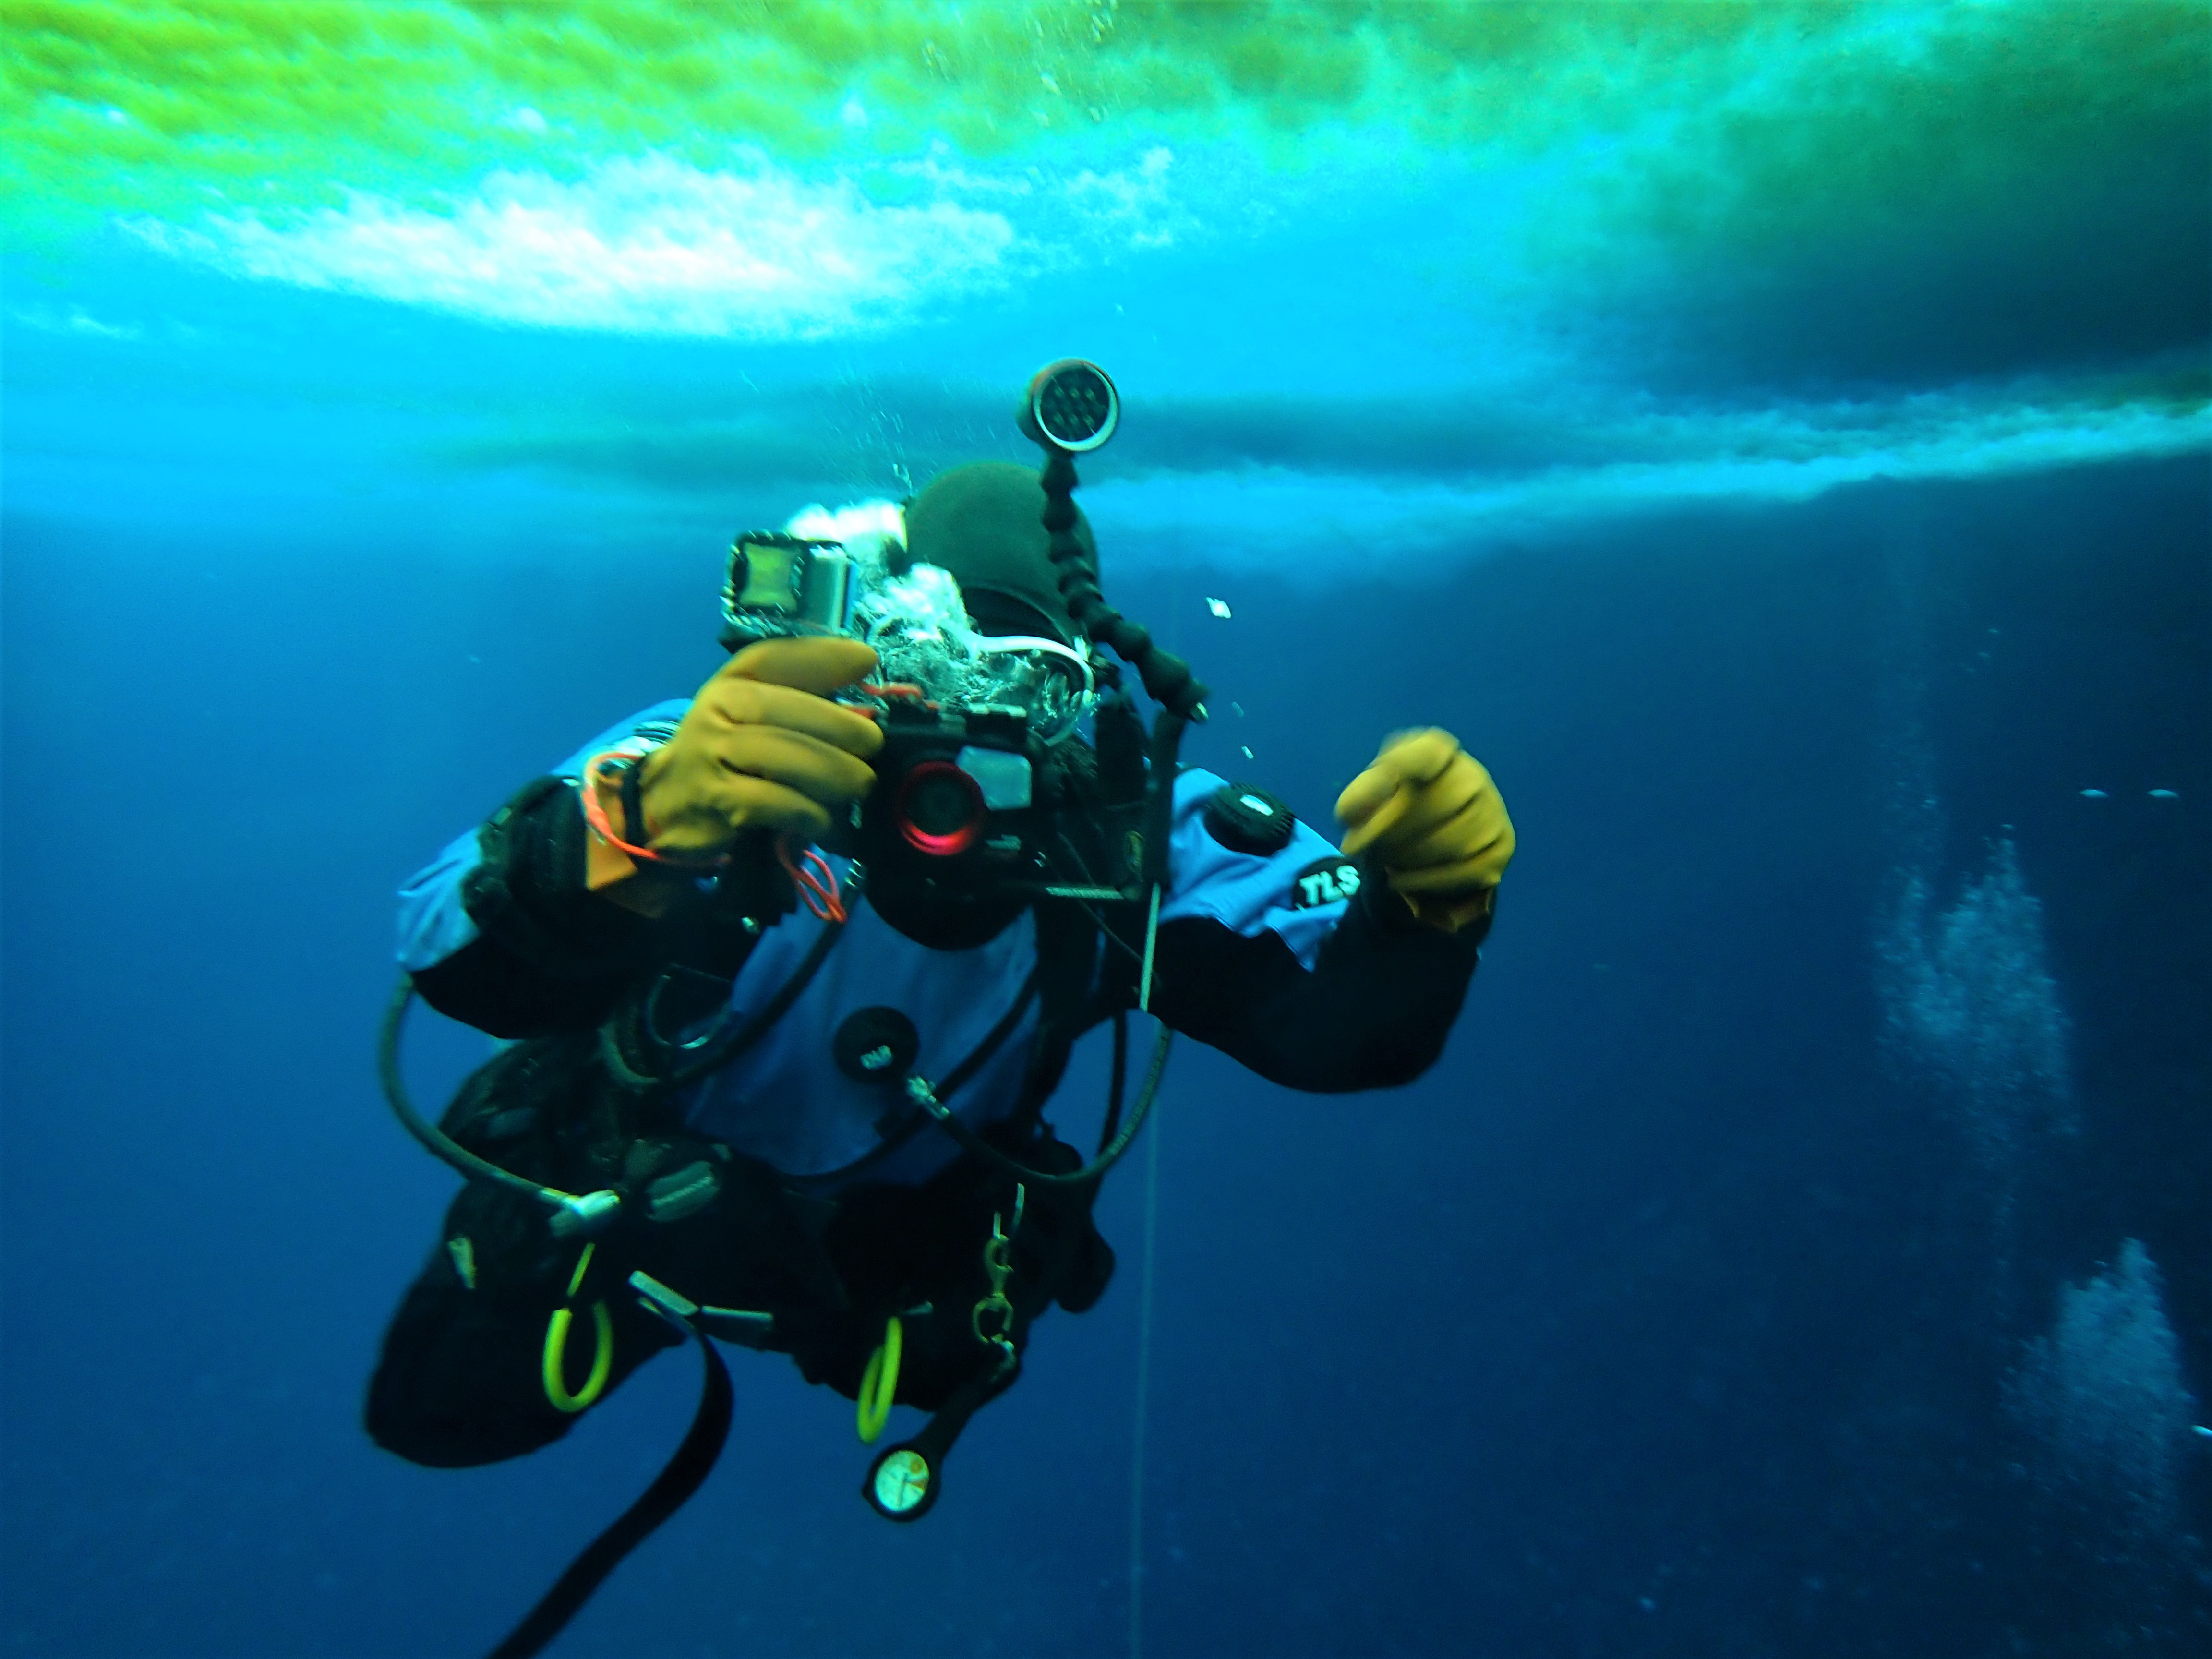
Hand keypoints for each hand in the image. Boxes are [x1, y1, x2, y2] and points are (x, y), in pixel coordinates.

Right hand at [627, 637, 884, 857]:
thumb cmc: (728, 757)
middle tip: (872, 746)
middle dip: (841, 728)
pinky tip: (826, 821)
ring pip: (786, 756)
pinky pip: (776, 802)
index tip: (866, 661)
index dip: (822, 656)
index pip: (774, 658)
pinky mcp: (716, 800)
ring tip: (859, 785)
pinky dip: (811, 813)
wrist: (667, 804)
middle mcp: (716, 709)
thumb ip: (803, 706)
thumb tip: (866, 713)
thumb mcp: (753, 719)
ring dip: (834, 774)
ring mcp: (711, 754)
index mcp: (730, 682)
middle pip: (787, 710)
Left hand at [1334, 728, 1514, 933]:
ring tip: (1386, 860)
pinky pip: (1464, 870)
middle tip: (1368, 847)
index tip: (1375, 792)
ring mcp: (1493, 811)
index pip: (1425, 753)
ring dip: (1408, 858)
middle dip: (1393, 833)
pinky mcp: (1501, 847)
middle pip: (1436, 805)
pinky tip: (1399, 880)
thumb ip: (1358, 799)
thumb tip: (1352, 814)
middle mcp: (1473, 774)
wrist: (1432, 837)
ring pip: (1450, 843)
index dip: (1399, 770)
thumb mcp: (1368, 797)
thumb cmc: (1394, 808)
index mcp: (1437, 750)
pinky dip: (1424, 880)